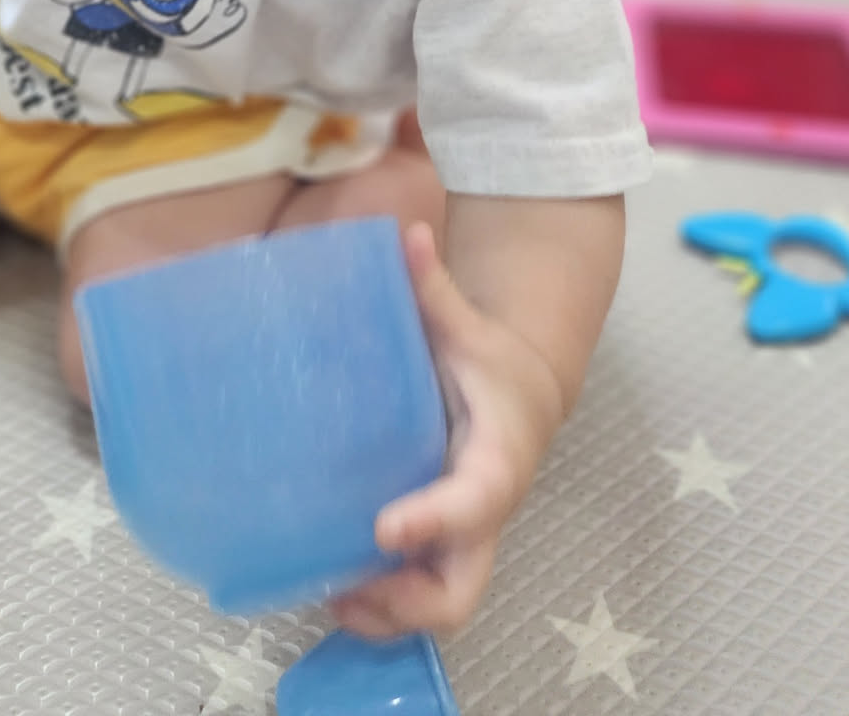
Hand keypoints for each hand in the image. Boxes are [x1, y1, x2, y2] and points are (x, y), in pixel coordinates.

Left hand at [330, 222, 564, 638]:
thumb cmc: (490, 362)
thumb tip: (405, 235)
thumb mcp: (468, 324)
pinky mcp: (441, 548)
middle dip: (407, 602)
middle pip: (460, 590)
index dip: (435, 520)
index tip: (384, 528)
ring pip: (436, 605)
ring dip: (383, 614)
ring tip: (323, 592)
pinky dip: (376, 603)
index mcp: (497, 458)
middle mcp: (482, 513)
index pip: (476, 500)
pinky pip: (414, 594)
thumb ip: (434, 287)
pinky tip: (324, 582)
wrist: (526, 396)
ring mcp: (462, 541)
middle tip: (349, 583)